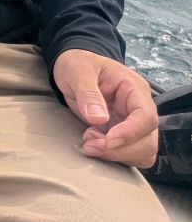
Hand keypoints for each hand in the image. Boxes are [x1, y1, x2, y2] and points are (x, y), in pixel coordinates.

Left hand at [52, 48, 158, 168]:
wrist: (73, 69)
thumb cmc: (78, 64)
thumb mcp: (78, 71)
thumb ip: (88, 92)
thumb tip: (98, 119)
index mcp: (134, 88)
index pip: (146, 117)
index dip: (130, 133)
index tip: (108, 140)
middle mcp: (139, 108)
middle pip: (147, 141)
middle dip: (119, 149)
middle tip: (90, 145)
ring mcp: (133, 123)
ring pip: (142, 152)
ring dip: (116, 155)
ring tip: (89, 143)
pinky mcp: (123, 134)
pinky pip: (128, 154)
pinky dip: (112, 156)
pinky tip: (93, 143)